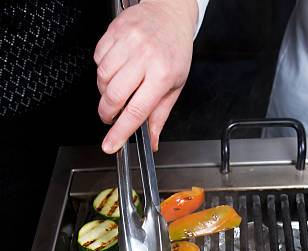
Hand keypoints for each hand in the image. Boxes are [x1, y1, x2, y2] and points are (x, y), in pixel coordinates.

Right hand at [95, 0, 197, 152]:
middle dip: (108, 113)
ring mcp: (128, 41)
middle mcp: (145, 56)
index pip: (136, 111)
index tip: (110, 145)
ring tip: (117, 89)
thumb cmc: (175, 51)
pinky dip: (102, 70)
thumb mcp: (174, 87)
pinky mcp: (115, 31)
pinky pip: (98, 59)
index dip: (120, 132)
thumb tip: (151, 141)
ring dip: (105, 91)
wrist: (170, 13)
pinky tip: (116, 68)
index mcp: (162, 74)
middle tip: (111, 117)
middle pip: (114, 96)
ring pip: (102, 78)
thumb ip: (159, 116)